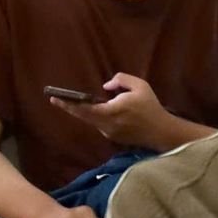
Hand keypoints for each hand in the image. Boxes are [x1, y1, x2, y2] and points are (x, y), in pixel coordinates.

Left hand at [53, 72, 176, 148]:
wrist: (161, 132)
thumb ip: (121, 80)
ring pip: (90, 120)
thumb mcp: (141, 86)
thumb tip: (106, 86)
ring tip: (74, 103)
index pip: (85, 108)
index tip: (56, 98)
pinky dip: (94, 116)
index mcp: (112, 111)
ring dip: (82, 112)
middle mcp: (106, 124)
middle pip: (82, 116)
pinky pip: (99, 124)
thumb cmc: (151, 107)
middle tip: (56, 99)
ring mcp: (108, 132)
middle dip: (69, 107)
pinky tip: (94, 110)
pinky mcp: (112, 137)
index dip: (69, 104)